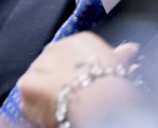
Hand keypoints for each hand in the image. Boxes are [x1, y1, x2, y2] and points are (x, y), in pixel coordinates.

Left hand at [17, 32, 139, 126]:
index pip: (73, 54)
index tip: (82, 84)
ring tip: (61, 109)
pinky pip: (28, 101)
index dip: (77, 72)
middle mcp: (55, 48)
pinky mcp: (26, 86)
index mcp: (79, 41)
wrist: (97, 102)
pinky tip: (50, 116)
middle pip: (53, 66)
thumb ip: (119, 56)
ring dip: (45, 95)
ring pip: (38, 82)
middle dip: (58, 82)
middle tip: (72, 99)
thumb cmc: (112, 85)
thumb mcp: (119, 67)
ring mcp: (37, 66)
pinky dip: (36, 111)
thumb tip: (131, 49)